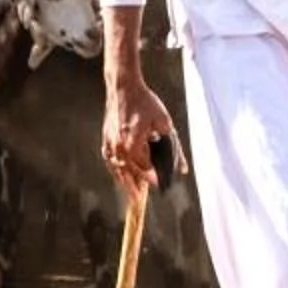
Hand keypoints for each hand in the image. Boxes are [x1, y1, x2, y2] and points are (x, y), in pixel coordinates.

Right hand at [100, 63, 176, 198]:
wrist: (123, 87)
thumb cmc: (145, 103)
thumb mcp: (164, 123)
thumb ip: (174, 148)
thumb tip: (182, 169)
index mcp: (133, 145)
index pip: (145, 170)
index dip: (153, 180)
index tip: (159, 185)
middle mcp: (119, 148)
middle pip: (129, 174)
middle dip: (137, 186)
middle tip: (141, 199)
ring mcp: (110, 144)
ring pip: (117, 170)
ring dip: (125, 182)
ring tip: (132, 194)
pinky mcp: (105, 139)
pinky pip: (109, 161)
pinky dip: (115, 170)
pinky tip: (119, 176)